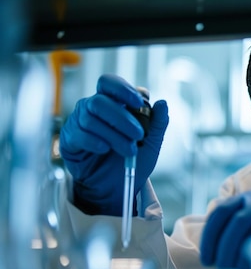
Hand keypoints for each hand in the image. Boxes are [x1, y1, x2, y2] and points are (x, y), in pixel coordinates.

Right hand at [60, 74, 168, 215]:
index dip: (122, 89)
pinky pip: (79, 134)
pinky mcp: (70, 138)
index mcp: (114, 103)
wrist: (118, 186)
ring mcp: (80, 122)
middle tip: (138, 134)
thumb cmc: (133, 159)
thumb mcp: (151, 143)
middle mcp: (94, 108)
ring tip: (128, 150)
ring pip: (90, 118)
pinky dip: (95, 141)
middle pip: (100, 101)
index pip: (110, 83)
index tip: (138, 103)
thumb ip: (158, 124)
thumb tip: (162, 103)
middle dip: (122, 118)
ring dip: (113, 135)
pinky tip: (105, 149)